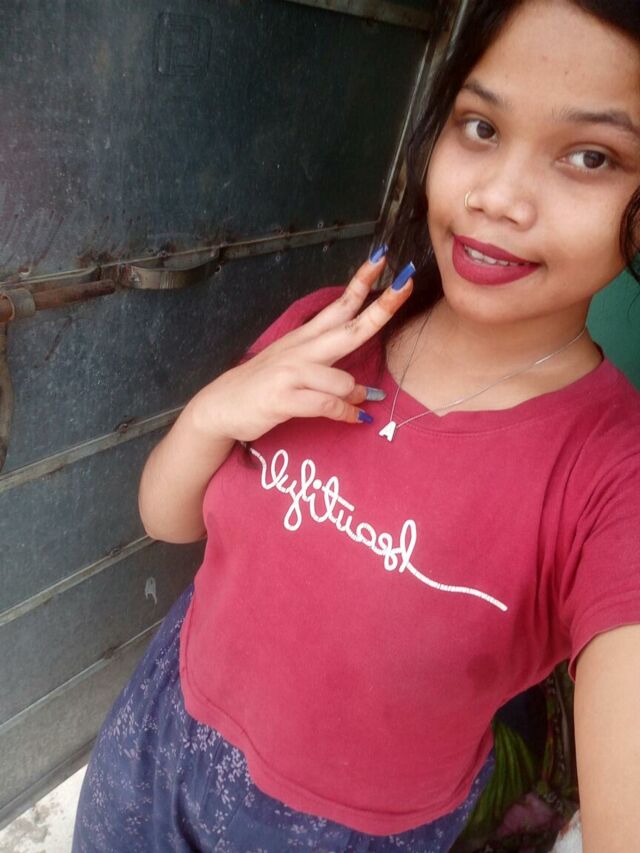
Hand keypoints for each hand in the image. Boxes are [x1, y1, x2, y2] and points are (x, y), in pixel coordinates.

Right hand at [189, 256, 413, 442]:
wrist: (220, 407)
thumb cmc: (262, 387)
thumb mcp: (294, 369)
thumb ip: (330, 375)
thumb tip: (364, 391)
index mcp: (305, 338)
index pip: (339, 305)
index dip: (362, 283)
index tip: (383, 259)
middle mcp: (301, 349)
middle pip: (349, 326)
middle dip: (381, 307)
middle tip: (406, 285)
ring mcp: (291, 372)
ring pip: (342, 379)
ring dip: (355, 395)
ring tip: (357, 405)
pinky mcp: (283, 398)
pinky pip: (327, 405)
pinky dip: (345, 414)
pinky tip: (353, 419)